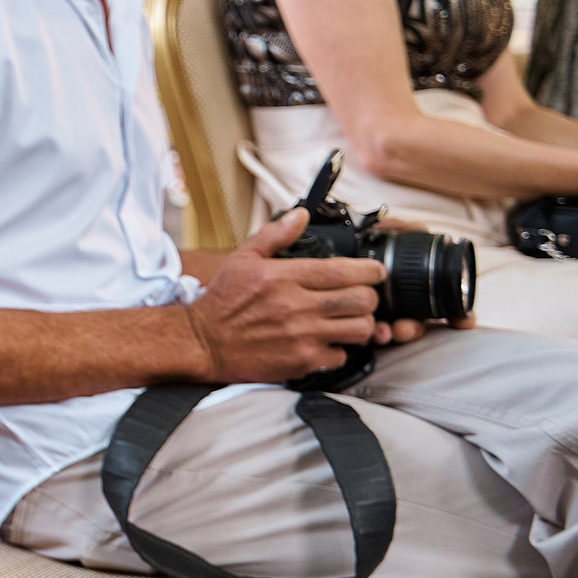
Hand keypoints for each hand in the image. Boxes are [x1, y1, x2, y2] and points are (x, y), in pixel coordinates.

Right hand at [184, 208, 394, 381]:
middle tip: (360, 297)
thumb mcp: (242, 259)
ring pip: (360, 329)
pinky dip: (337, 350)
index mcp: (284, 277)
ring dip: (359, 324)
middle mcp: (297, 306)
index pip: (346, 271)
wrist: (203, 342)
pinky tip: (324, 342)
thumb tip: (301, 216)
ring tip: (347, 320)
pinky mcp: (302, 361)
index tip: (374, 272)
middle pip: (362, 300)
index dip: (371, 271)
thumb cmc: (223, 301)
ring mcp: (302, 336)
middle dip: (368, 297)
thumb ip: (275, 235)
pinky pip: (340, 355)